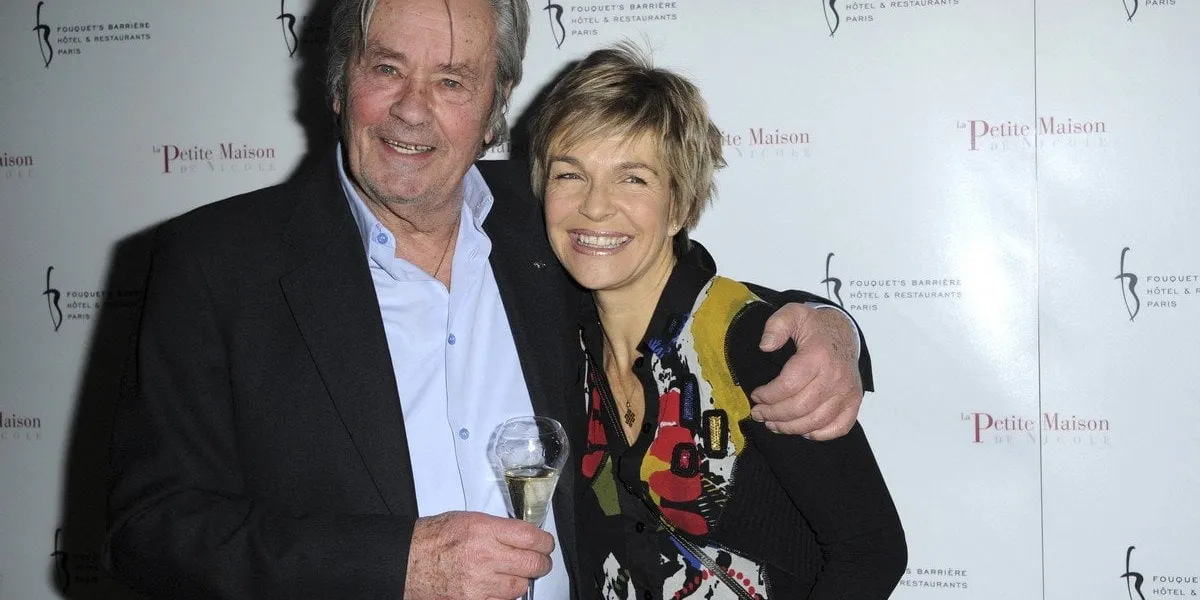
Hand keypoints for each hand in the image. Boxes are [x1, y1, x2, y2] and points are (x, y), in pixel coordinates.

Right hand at [404, 511, 553, 599]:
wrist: (408, 562)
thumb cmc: (435, 538)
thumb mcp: (469, 520)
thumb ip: (499, 528)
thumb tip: (524, 536)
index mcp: (484, 530)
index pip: (531, 537)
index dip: (545, 542)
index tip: (546, 544)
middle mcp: (484, 556)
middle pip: (533, 564)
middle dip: (541, 562)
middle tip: (540, 560)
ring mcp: (479, 583)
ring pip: (520, 586)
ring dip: (522, 580)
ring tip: (515, 573)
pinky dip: (505, 595)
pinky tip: (498, 586)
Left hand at [750, 303, 863, 439]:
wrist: (844, 331)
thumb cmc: (814, 326)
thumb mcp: (792, 314)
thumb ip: (776, 326)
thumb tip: (765, 346)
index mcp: (818, 355)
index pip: (788, 385)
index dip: (767, 395)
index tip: (756, 395)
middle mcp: (835, 376)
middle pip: (800, 407)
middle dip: (773, 414)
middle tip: (759, 414)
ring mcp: (847, 392)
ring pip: (816, 421)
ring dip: (790, 428)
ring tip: (773, 423)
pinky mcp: (854, 402)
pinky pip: (839, 427)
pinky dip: (819, 434)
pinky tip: (802, 430)